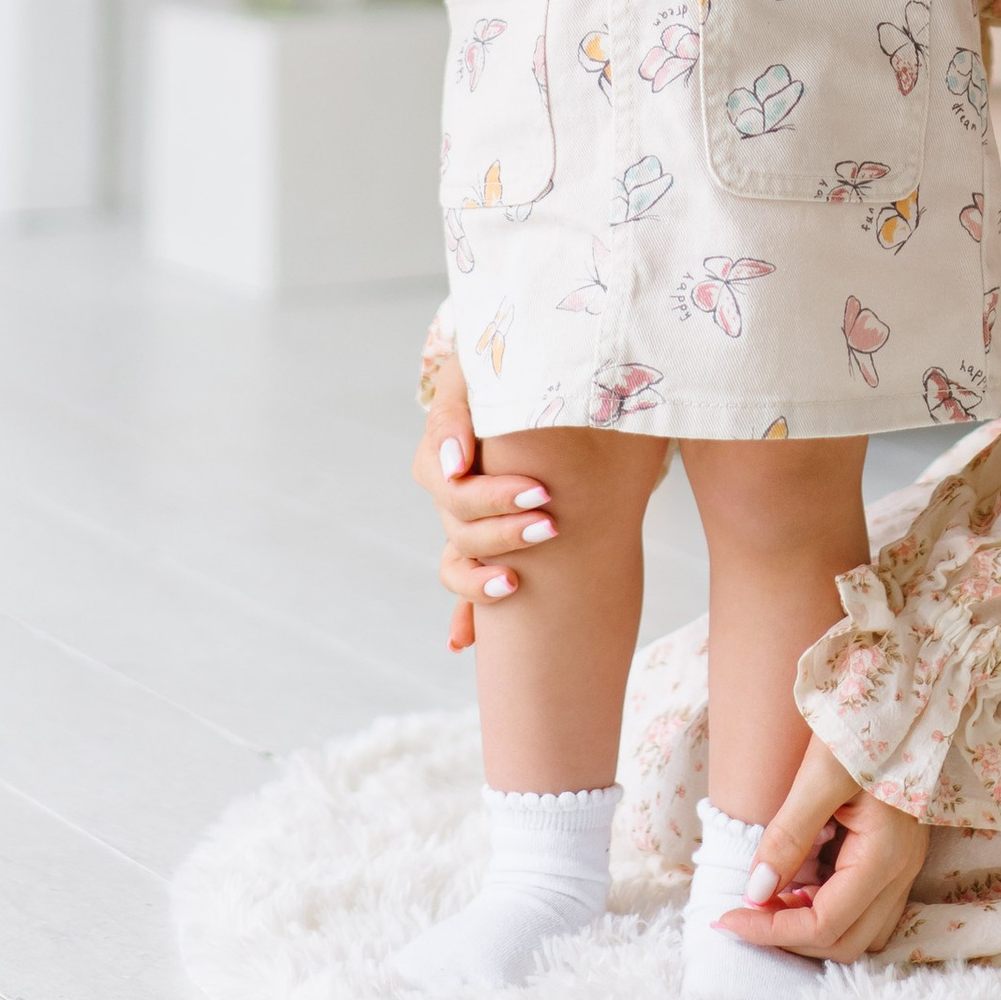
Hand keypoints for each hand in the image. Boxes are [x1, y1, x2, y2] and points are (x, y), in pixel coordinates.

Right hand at [412, 359, 561, 651]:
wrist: (553, 360)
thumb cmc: (525, 356)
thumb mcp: (496, 363)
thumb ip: (472, 401)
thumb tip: (456, 467)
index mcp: (451, 437)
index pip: (447, 477)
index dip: (487, 492)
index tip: (536, 490)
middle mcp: (453, 481)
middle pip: (456, 523)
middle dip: (499, 528)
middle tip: (549, 521)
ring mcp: (468, 513)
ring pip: (455, 559)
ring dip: (477, 579)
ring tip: (514, 583)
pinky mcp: (492, 535)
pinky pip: (467, 584)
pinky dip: (465, 614)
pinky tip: (463, 643)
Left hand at [712, 734, 929, 963]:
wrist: (902, 693)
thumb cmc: (863, 725)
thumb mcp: (820, 774)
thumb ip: (789, 835)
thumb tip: (756, 892)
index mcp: (885, 857)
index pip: (825, 926)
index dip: (771, 930)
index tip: (727, 917)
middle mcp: (900, 873)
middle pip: (844, 944)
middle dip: (788, 937)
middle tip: (743, 912)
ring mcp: (903, 867)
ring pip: (858, 934)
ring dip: (810, 929)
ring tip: (771, 900)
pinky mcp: (896, 857)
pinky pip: (864, 910)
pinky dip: (827, 911)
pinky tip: (799, 885)